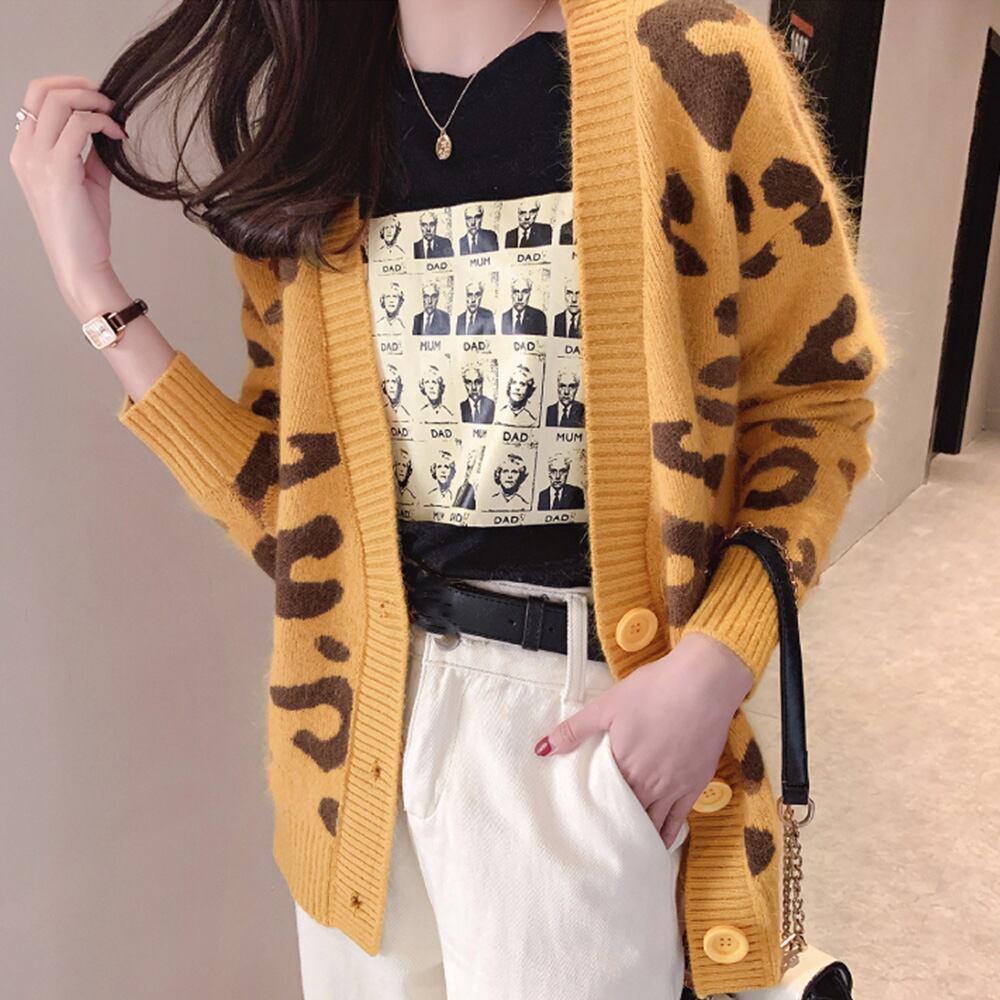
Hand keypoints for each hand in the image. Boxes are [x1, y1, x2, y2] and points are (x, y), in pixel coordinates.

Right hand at [8, 75, 127, 319]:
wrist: (81, 263)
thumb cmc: (83, 229)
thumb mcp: (86, 181)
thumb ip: (89, 154)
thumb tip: (106, 130)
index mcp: (25, 152)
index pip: (33, 98)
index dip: (65, 86)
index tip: (96, 96)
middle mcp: (25, 152)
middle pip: (42, 90)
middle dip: (80, 86)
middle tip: (108, 100)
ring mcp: (37, 160)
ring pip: (58, 102)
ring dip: (93, 102)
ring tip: (115, 117)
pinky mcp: (58, 170)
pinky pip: (79, 126)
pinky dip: (102, 123)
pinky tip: (118, 136)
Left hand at [533, 631, 752, 849]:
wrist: (704, 685)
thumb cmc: (654, 690)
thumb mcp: (608, 705)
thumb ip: (575, 729)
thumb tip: (542, 748)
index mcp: (622, 764)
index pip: (600, 796)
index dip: (590, 808)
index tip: (578, 820)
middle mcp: (647, 783)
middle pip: (624, 812)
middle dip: (610, 824)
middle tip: (596, 838)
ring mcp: (672, 787)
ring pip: (649, 821)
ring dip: (635, 833)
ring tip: (621, 846)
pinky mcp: (694, 786)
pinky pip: (677, 821)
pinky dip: (664, 834)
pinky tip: (656, 843)